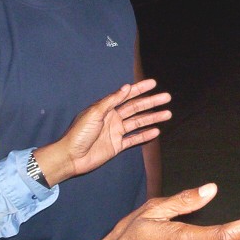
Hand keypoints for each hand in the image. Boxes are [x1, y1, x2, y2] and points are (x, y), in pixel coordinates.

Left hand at [34, 79, 171, 185]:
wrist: (72, 156)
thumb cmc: (79, 133)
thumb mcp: (95, 113)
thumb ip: (111, 101)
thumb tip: (126, 87)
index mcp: (106, 108)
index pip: (126, 95)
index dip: (140, 89)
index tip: (153, 83)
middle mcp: (113, 118)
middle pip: (136, 108)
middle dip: (151, 102)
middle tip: (167, 97)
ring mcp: (116, 132)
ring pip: (138, 122)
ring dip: (152, 118)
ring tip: (167, 113)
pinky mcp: (117, 146)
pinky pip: (134, 139)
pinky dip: (145, 135)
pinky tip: (156, 131)